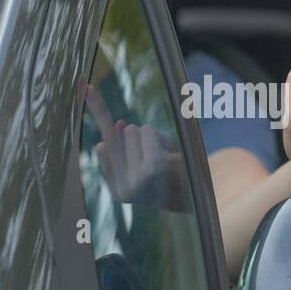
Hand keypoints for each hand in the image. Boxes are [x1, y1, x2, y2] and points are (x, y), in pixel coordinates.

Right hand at [85, 84, 183, 207]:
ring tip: (169, 159)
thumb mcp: (146, 166)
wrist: (204, 201)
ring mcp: (136, 178)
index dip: (97, 112)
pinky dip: (160, 138)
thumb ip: (127, 146)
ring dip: (151, 138)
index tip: (86, 87)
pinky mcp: (152, 166)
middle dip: (137, 138)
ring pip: (132, 129)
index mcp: (118, 191)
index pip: (103, 149)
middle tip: (161, 159)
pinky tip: (173, 158)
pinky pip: (147, 131)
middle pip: (116, 135)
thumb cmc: (174, 181)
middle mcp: (124, 188)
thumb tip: (120, 124)